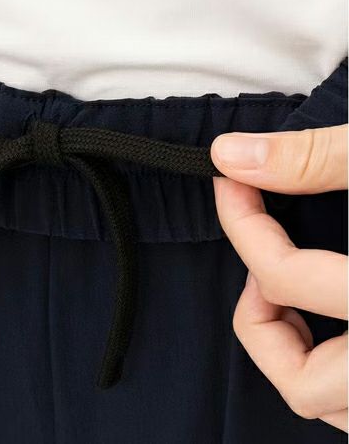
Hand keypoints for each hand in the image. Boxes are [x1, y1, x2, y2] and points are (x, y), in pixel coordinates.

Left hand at [211, 124, 347, 430]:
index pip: (289, 280)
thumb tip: (232, 154)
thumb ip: (321, 159)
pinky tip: (332, 322)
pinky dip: (331, 368)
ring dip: (294, 354)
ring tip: (292, 297)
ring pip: (330, 407)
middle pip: (303, 385)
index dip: (245, 229)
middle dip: (260, 320)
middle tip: (263, 267)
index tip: (230, 189)